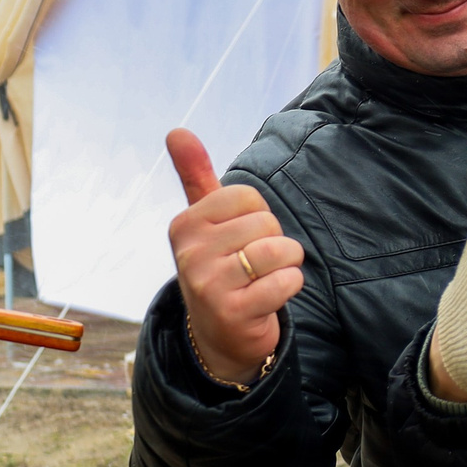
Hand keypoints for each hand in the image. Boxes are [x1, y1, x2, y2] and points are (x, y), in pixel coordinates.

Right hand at [167, 128, 301, 385]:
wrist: (219, 336)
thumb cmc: (221, 268)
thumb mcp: (205, 222)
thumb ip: (195, 175)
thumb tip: (176, 130)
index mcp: (185, 225)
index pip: (247, 196)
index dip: (258, 217)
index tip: (241, 240)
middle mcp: (190, 253)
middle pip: (267, 223)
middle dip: (274, 242)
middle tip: (253, 266)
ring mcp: (209, 285)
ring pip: (279, 250)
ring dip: (286, 265)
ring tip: (265, 280)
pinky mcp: (233, 313)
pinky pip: (286, 282)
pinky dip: (290, 287)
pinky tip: (270, 297)